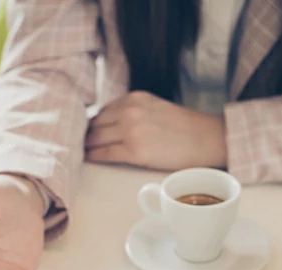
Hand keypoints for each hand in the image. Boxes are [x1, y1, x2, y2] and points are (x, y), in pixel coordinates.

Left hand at [85, 91, 226, 170]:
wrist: (205, 139)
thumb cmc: (184, 128)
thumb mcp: (155, 108)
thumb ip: (133, 111)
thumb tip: (111, 125)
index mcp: (134, 98)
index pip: (103, 110)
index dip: (92, 124)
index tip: (85, 132)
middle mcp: (129, 110)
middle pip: (95, 123)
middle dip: (85, 135)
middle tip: (77, 145)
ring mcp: (130, 130)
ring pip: (96, 138)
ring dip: (85, 146)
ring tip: (78, 153)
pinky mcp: (133, 150)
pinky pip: (104, 153)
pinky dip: (92, 156)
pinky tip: (86, 159)